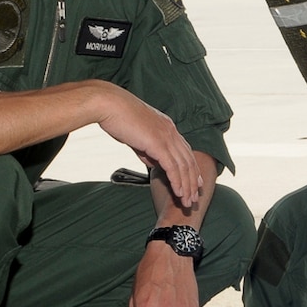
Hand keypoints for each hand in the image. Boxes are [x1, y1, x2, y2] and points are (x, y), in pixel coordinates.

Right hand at [95, 85, 200, 210]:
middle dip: (193, 181)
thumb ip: (147, 151)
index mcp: (167, 127)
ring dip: (187, 186)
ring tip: (188, 202)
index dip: (192, 168)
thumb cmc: (118, 119)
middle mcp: (171, 131)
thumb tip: (153, 164)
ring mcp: (166, 137)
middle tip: (194, 197)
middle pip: (189, 160)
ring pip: (183, 166)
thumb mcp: (137, 137)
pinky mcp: (159, 143)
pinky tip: (179, 193)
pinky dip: (177, 182)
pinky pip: (173, 167)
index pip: (185, 151)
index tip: (197, 182)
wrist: (109, 105)